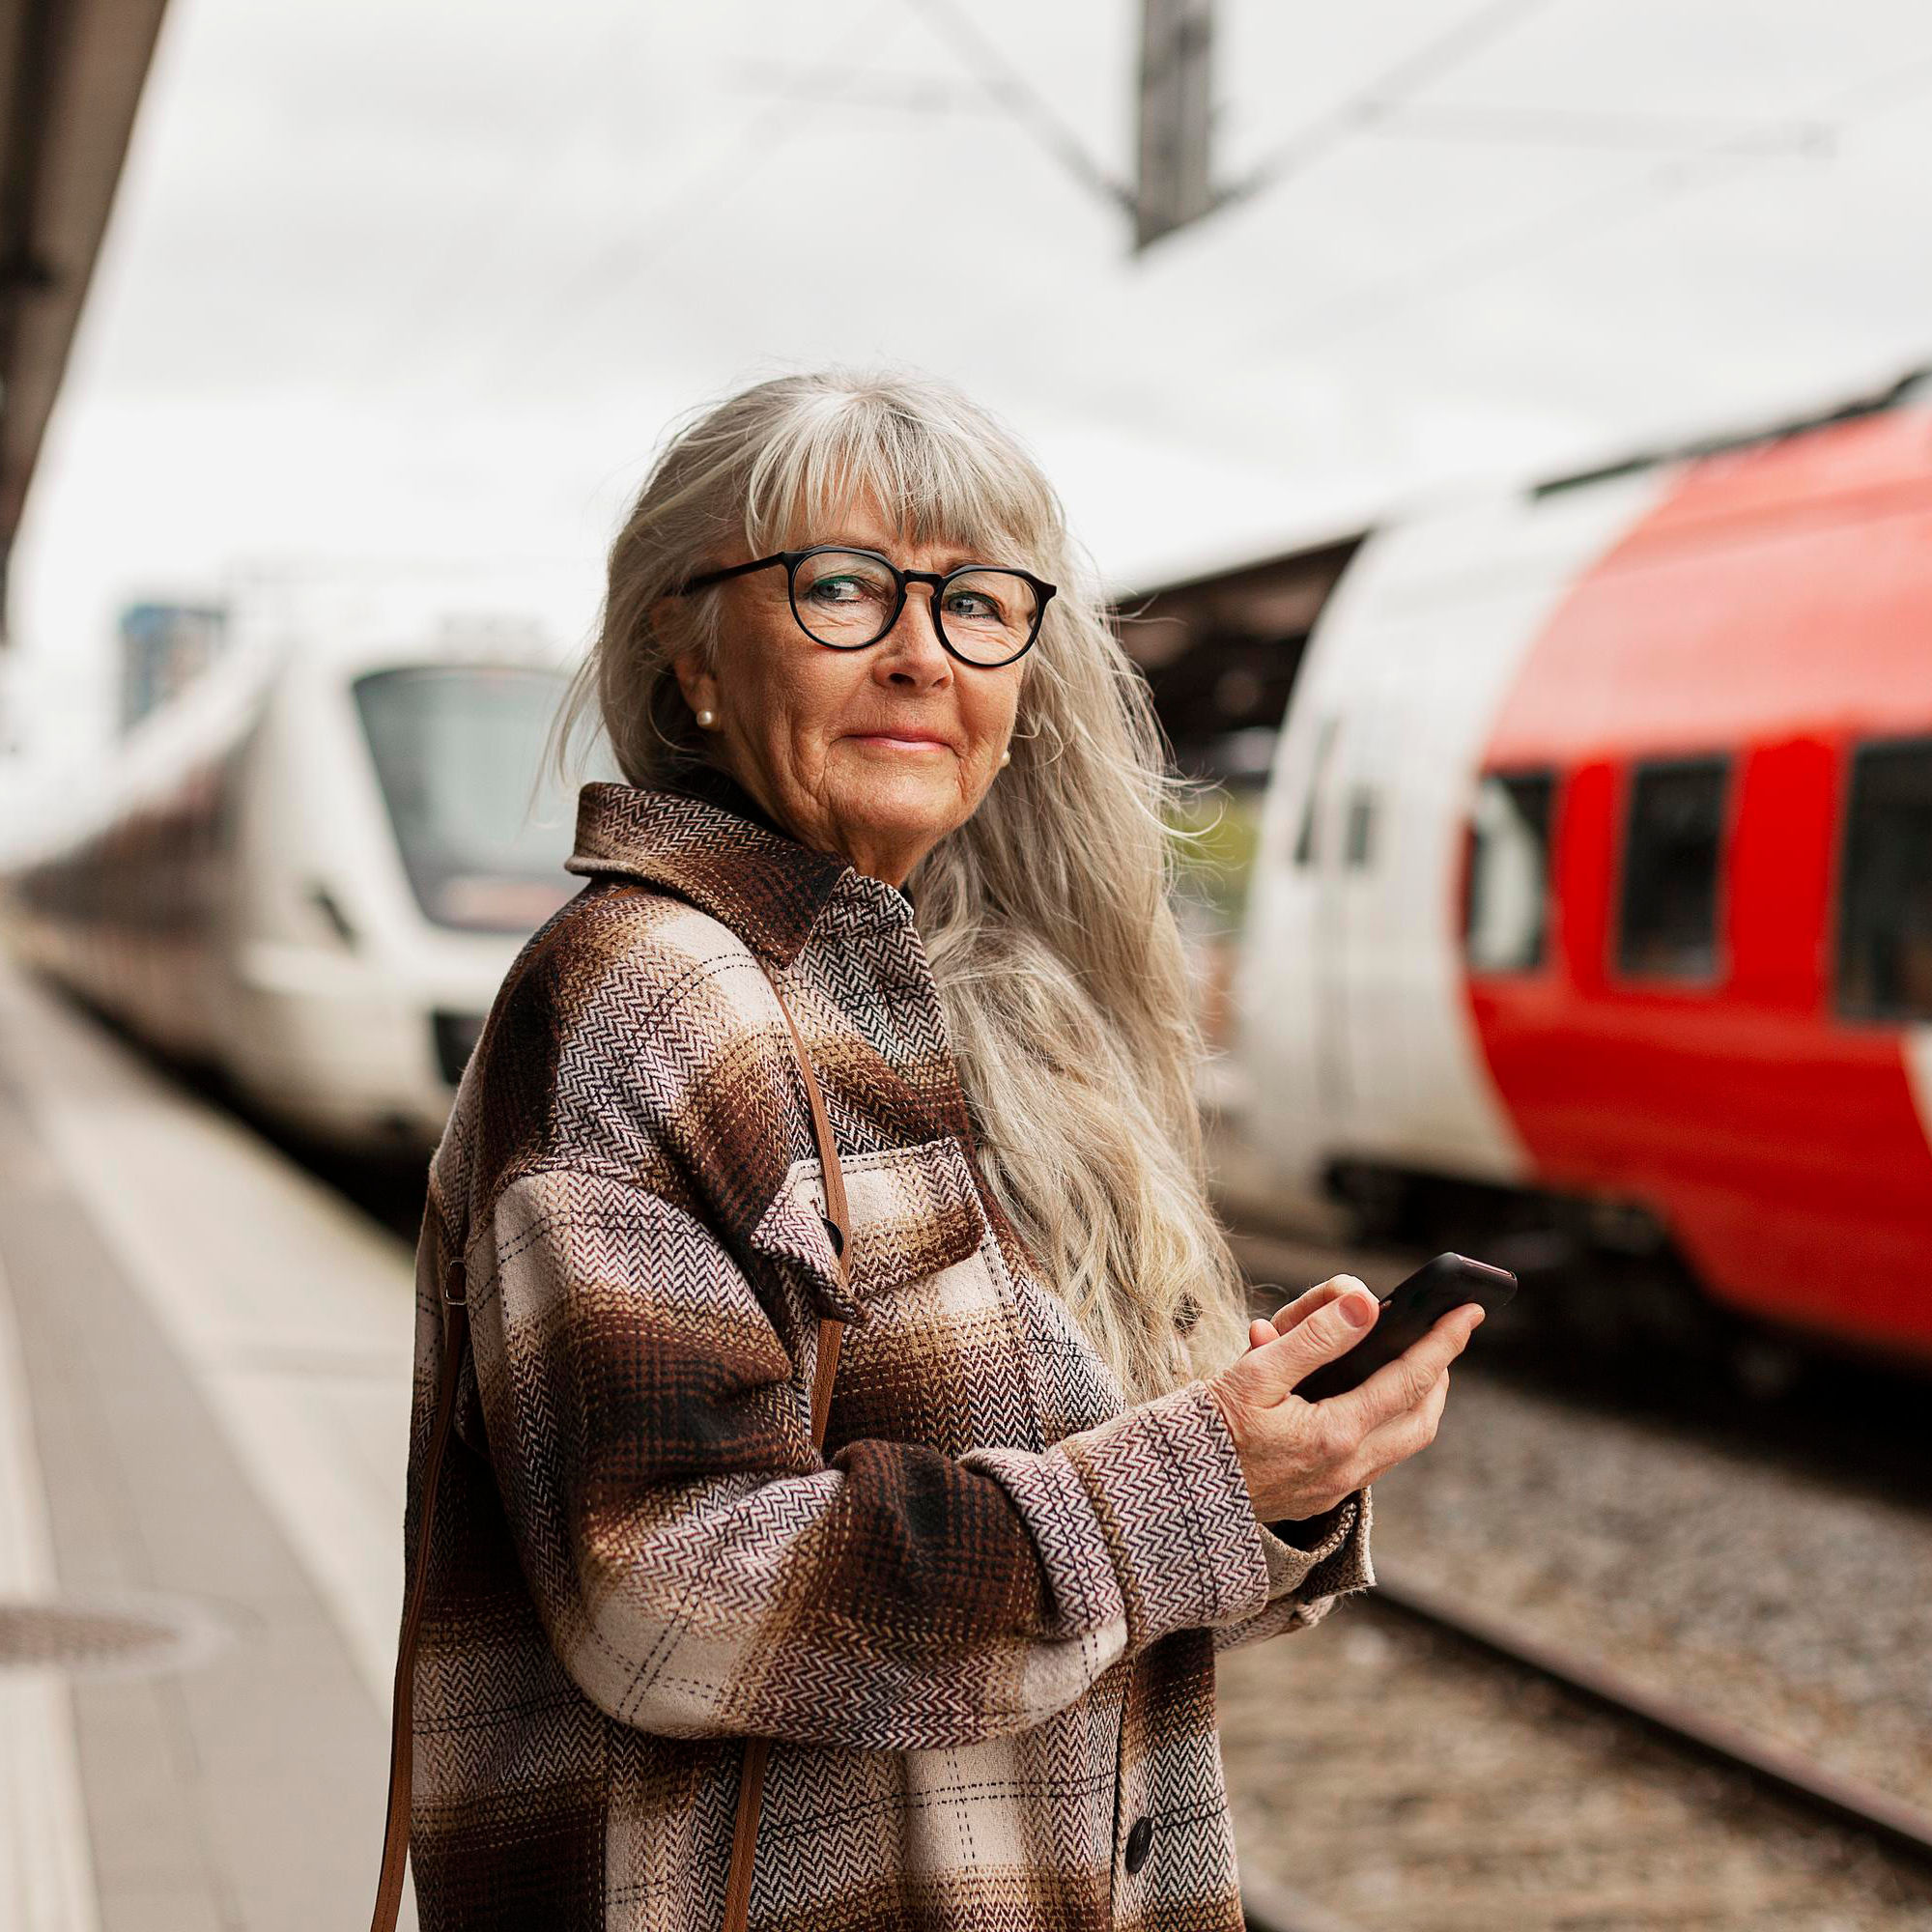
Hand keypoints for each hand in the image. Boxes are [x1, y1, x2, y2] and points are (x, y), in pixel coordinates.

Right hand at [1205, 1274, 1482, 1521]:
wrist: (1172, 1498)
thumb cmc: (1204, 1429)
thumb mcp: (1254, 1372)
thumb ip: (1314, 1337)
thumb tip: (1366, 1304)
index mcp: (1333, 1434)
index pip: (1409, 1381)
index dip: (1443, 1343)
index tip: (1468, 1312)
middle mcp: (1344, 1469)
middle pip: (1421, 1420)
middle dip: (1440, 1377)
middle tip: (1443, 1339)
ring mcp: (1334, 1489)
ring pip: (1402, 1444)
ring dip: (1417, 1403)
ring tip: (1412, 1366)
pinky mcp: (1320, 1497)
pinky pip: (1375, 1459)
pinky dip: (1387, 1423)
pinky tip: (1365, 1401)